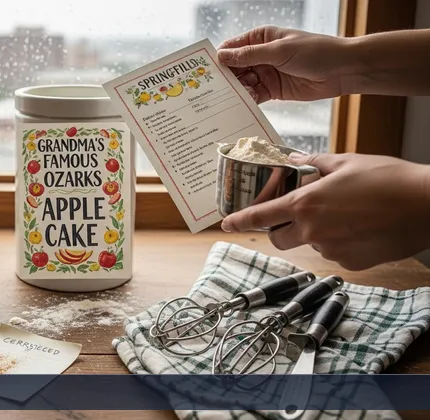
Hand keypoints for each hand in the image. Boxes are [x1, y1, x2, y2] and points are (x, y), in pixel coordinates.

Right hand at [217, 25, 356, 102]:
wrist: (343, 70)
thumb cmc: (315, 51)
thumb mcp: (280, 51)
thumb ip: (250, 55)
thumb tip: (223, 56)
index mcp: (261, 38)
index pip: (232, 47)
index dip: (218, 58)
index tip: (204, 71)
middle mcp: (261, 55)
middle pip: (234, 68)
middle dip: (224, 78)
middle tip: (210, 91)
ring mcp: (266, 73)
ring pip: (243, 83)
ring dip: (235, 91)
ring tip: (225, 100)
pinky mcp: (274, 90)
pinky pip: (254, 96)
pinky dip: (247, 101)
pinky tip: (240, 105)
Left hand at [220, 153, 429, 270]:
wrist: (427, 205)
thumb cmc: (388, 179)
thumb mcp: (346, 162)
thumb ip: (314, 164)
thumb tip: (294, 160)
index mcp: (306, 204)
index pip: (261, 216)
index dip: (240, 221)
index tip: (226, 224)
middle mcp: (313, 231)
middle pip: (278, 238)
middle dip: (278, 229)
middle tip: (293, 216)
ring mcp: (332, 250)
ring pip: (310, 244)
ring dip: (315, 233)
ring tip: (345, 214)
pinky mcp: (351, 263)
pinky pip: (334, 253)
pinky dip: (339, 243)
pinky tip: (359, 227)